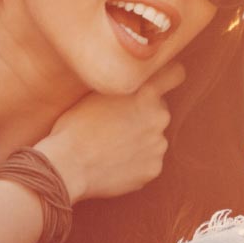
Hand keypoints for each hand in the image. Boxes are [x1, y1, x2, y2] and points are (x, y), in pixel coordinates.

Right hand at [35, 63, 186, 202]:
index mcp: (146, 93)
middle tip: (116, 124)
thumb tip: (135, 80)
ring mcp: (159, 145)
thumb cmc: (74, 126)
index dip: (169, 76)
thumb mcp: (97, 93)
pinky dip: (136, 162)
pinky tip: (114, 163)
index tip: (162, 80)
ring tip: (111, 147)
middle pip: (158, 110)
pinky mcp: (154, 168)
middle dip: (143, 114)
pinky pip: (148, 161)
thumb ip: (124, 85)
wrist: (67, 166)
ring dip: (139, 140)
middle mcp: (159, 117)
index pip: (176, 74)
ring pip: (154, 137)